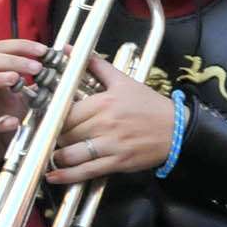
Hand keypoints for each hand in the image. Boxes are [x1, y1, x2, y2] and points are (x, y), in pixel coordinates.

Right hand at [0, 38, 49, 166]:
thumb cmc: (4, 115)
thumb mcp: (25, 96)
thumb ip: (41, 81)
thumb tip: (66, 62)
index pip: (0, 49)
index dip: (20, 46)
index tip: (43, 50)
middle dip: (12, 60)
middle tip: (37, 67)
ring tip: (16, 78)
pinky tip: (13, 122)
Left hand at [48, 58, 176, 183]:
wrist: (179, 129)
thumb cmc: (151, 106)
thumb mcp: (124, 82)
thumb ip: (96, 65)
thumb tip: (70, 50)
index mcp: (104, 103)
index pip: (64, 112)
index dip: (50, 117)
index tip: (47, 119)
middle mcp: (105, 124)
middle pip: (64, 133)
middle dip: (54, 136)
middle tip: (51, 137)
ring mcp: (112, 145)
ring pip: (71, 153)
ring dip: (58, 156)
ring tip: (54, 154)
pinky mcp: (119, 162)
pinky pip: (87, 170)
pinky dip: (67, 175)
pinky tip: (54, 176)